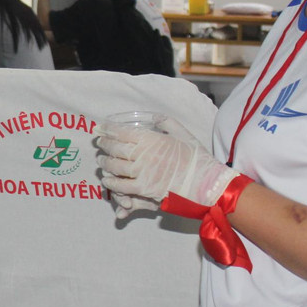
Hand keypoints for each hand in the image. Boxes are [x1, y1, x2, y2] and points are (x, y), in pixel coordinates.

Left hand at [96, 119, 235, 218]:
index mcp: (152, 139)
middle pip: (115, 148)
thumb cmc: (197, 158)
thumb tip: (154, 117)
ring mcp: (142, 172)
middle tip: (99, 143)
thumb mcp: (184, 134)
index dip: (108, 129)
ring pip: (115, 166)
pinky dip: (112, 182)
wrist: (206, 183)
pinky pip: (121, 185)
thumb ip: (167, 123)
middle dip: (104, 144)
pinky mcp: (144, 189)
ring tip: (101, 160)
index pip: (122, 131)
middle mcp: (144, 154)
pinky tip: (107, 179)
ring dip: (105, 163)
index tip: (101, 128)